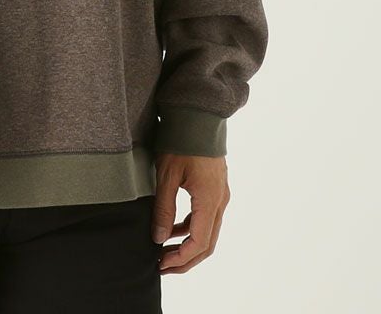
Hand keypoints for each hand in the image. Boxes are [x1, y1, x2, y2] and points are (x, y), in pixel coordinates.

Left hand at [152, 152, 229, 273]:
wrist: (197, 114)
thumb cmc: (181, 140)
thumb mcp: (167, 175)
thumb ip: (164, 209)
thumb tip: (159, 239)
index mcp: (210, 200)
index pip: (198, 243)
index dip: (180, 259)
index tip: (160, 264)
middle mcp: (220, 200)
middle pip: (207, 243)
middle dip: (185, 259)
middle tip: (162, 266)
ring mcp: (221, 193)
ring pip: (209, 231)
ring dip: (189, 245)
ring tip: (165, 250)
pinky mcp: (216, 187)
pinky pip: (207, 216)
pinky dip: (192, 228)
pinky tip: (174, 228)